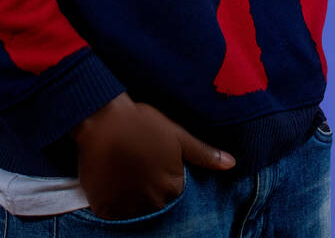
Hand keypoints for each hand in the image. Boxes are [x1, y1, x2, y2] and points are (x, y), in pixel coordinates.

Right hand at [69, 92, 235, 220]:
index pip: (175, 195)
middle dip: (150, 192)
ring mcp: (128, 207)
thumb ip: (203, 153)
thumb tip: (232, 164)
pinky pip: (113, 215)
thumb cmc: (141, 123)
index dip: (165, 181)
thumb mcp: (176, 134)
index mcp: (173, 186)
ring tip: (124, 175)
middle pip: (156, 206)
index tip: (155, 166)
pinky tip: (111, 183)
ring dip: (132, 200)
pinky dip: (113, 204)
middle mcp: (153, 202)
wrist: (103, 118)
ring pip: (135, 213)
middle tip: (137, 169)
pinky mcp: (105, 208)